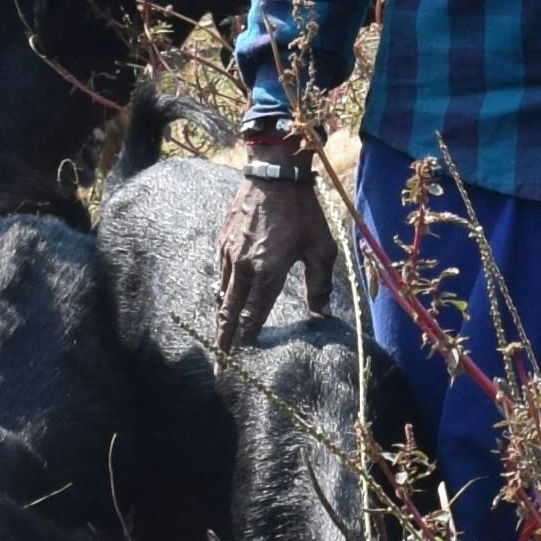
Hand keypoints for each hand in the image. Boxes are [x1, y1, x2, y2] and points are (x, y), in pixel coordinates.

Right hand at [220, 149, 337, 344]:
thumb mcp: (321, 248)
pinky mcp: (222, 241)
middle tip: (217, 368)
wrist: (274, 173)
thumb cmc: (303, 211)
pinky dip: (222, 292)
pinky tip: (225, 299)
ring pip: (221, 295)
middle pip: (227, 314)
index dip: (247, 342)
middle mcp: (243, 267)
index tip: (240, 363)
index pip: (252, 317)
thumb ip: (320, 284)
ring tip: (221, 338)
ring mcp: (228, 254)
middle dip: (222, 343)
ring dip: (221, 318)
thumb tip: (324, 314)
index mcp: (267, 272)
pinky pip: (220, 274)